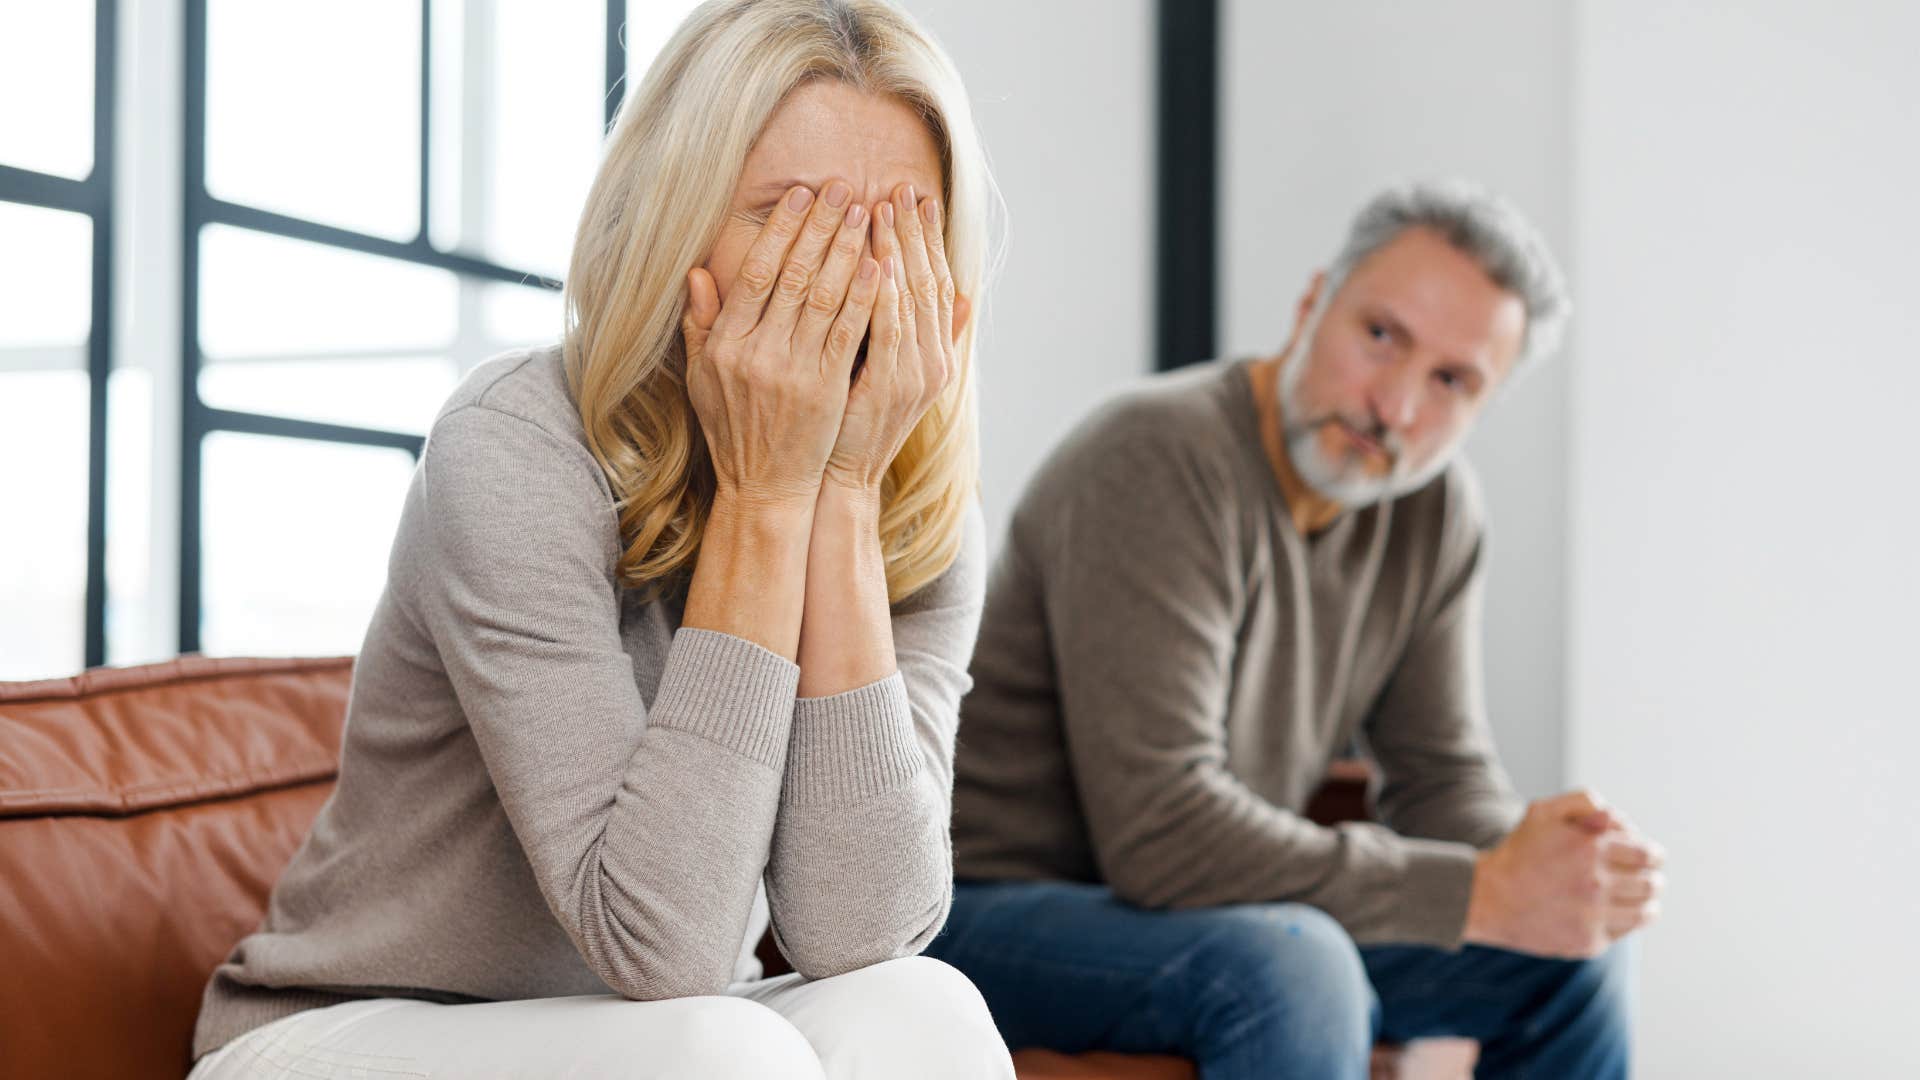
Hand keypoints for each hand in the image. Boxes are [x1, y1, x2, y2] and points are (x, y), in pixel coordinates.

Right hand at [683, 181, 880, 508]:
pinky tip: (880, 265)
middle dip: (820, 226)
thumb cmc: (734, 429)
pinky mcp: (826, 390)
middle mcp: (756, 352)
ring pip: (824, 297)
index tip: (800, 195)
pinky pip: (848, 333)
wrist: (764, 487)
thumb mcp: (702, 378)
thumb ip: (700, 324)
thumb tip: (696, 273)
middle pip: (794, 275)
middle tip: (842, 187)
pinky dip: (865, 296)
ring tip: (866, 212)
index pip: (756, 272)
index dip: (781, 230)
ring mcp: (792, 371)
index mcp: (725, 344)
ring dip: (847, 249)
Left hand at [822, 183, 969, 493]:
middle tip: (902, 187)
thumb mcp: (882, 375)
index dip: (925, 238)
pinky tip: (879, 260)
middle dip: (914, 232)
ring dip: (899, 250)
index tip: (912, 198)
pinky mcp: (888, 386)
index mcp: (931, 354)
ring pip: (910, 298)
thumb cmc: (849, 425)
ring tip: (886, 207)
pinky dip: (886, 292)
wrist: (840, 480)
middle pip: (927, 280)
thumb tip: (944, 296)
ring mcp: (914, 374)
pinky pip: (889, 328)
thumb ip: (902, 332)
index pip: (932, 281)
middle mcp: (931, 361)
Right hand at [1463, 789, 1666, 957]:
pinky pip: (1622, 932)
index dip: (1653, 854)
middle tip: (1649, 878)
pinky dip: (1624, 922)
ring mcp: (1593, 916)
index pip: (1648, 854)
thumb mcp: (1543, 812)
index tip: (1651, 857)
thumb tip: (1618, 818)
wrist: (1488, 898)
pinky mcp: (1587, 942)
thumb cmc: (1519, 852)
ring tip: (1640, 899)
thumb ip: (1584, 802)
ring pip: (1645, 912)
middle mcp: (1596, 883)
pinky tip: (1610, 913)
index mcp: (1590, 848)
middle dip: (1653, 878)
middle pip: (1651, 884)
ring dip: (1648, 903)